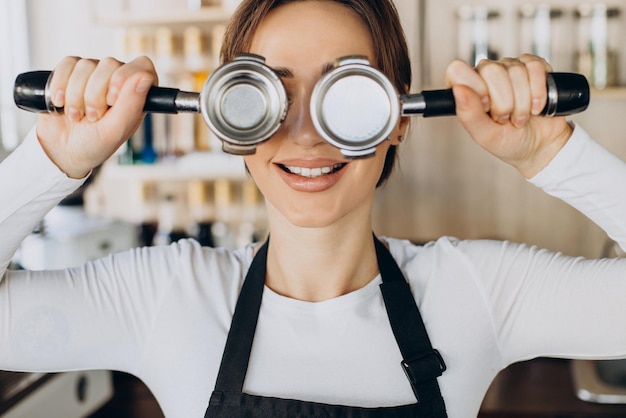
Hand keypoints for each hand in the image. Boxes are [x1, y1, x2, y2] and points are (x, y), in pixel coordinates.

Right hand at [35, 56, 157, 178]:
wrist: (62, 150)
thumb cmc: (94, 144)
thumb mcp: (115, 130)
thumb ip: (132, 104)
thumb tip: (145, 77)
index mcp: (135, 94)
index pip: (142, 65)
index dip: (126, 77)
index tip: (112, 99)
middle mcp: (116, 80)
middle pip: (110, 64)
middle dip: (95, 94)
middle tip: (92, 117)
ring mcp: (94, 74)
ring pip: (86, 65)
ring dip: (76, 95)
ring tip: (76, 116)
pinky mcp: (71, 71)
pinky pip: (67, 64)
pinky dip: (60, 85)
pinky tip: (60, 103)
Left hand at [445, 54, 572, 177]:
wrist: (542, 146)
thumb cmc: (510, 142)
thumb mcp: (485, 135)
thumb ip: (469, 114)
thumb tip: (458, 89)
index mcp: (468, 89)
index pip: (458, 70)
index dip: (474, 88)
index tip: (486, 107)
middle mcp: (487, 75)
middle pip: (492, 70)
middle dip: (503, 102)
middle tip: (505, 118)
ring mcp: (510, 68)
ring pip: (515, 70)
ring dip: (522, 102)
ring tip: (520, 116)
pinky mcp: (534, 66)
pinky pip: (535, 67)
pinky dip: (538, 92)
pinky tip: (535, 106)